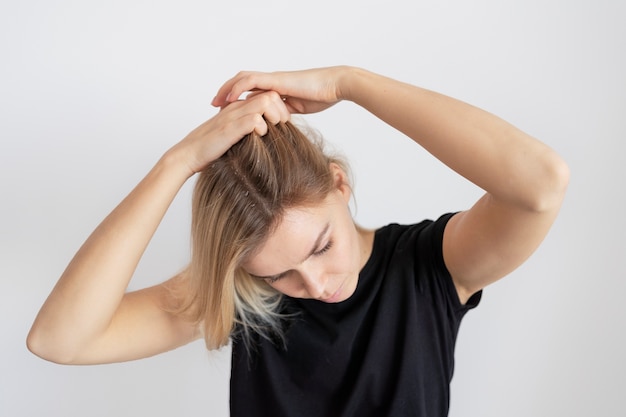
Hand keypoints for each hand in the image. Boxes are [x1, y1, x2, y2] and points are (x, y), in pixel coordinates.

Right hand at [172, 91, 289, 174]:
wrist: (188, 154)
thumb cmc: (210, 148)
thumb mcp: (233, 135)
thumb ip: (246, 130)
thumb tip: (266, 137)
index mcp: (238, 108)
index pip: (266, 95)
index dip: (279, 107)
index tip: (283, 122)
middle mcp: (236, 108)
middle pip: (269, 95)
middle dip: (281, 109)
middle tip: (283, 125)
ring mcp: (232, 116)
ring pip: (263, 102)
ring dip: (274, 115)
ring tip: (274, 128)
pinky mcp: (229, 128)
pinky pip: (253, 119)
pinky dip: (261, 126)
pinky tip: (260, 135)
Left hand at [211, 66, 351, 113]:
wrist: (334, 86)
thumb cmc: (322, 97)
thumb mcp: (298, 110)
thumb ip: (286, 116)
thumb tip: (278, 128)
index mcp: (276, 90)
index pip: (250, 93)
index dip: (236, 100)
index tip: (224, 112)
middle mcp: (271, 83)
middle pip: (242, 83)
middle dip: (226, 93)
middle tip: (213, 106)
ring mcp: (273, 80)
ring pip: (242, 80)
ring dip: (227, 90)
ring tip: (215, 102)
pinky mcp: (276, 80)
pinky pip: (252, 81)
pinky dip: (238, 89)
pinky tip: (230, 98)